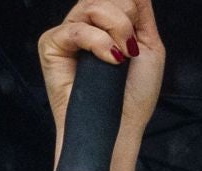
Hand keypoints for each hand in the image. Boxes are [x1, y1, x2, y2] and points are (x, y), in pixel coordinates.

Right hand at [39, 0, 165, 170]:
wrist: (118, 127)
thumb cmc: (133, 96)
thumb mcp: (150, 48)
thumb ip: (141, 14)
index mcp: (106, 25)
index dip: (130, 7)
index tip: (137, 35)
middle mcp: (85, 25)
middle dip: (125, 18)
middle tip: (132, 48)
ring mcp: (67, 34)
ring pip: (91, 6)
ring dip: (116, 28)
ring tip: (123, 56)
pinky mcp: (51, 45)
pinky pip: (75, 28)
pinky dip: (97, 41)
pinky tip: (110, 59)